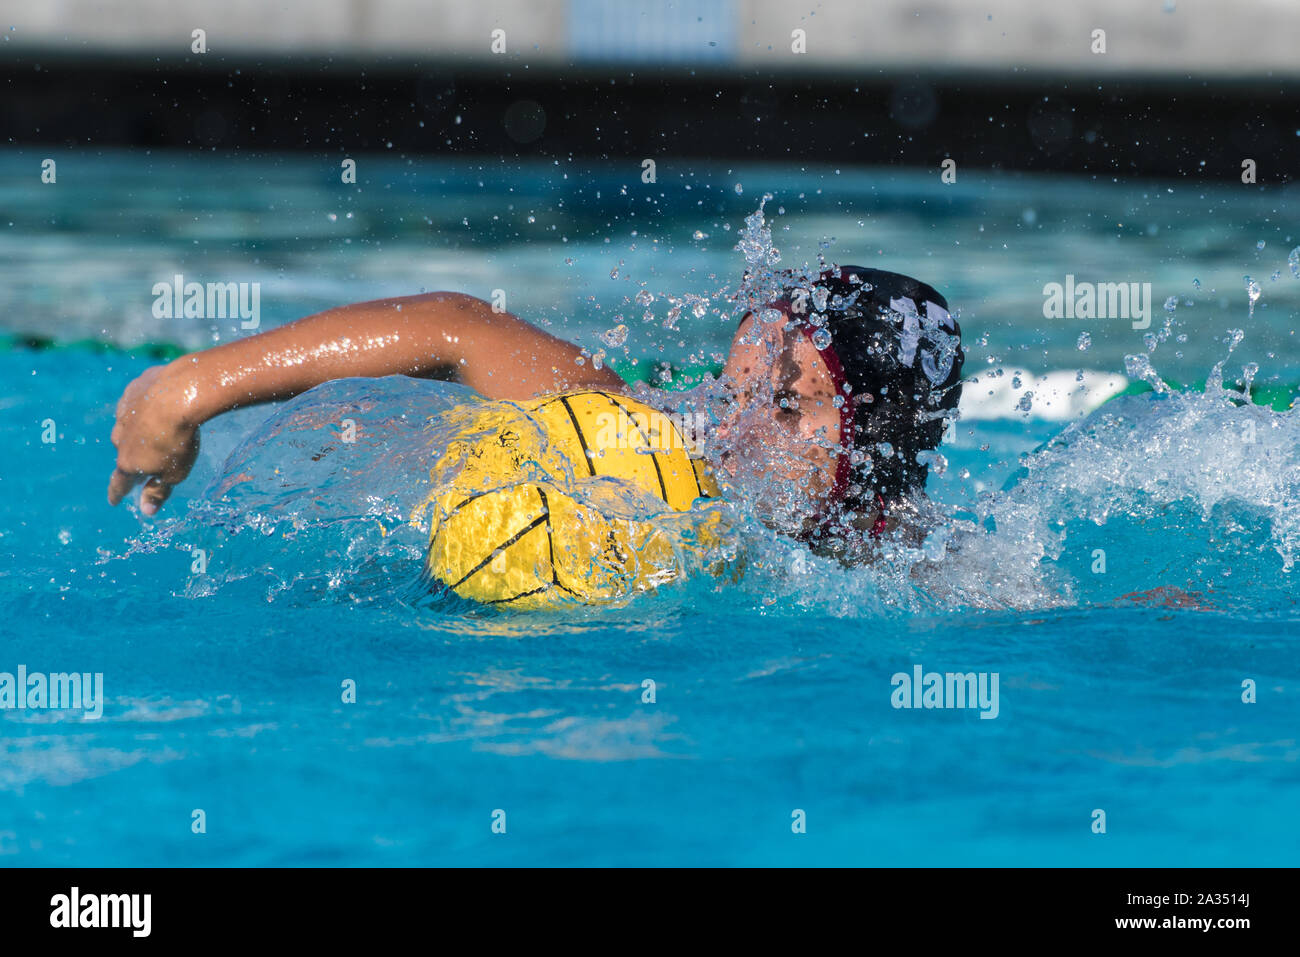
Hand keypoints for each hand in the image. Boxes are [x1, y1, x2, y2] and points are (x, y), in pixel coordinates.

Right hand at [107, 364, 200, 515]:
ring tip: (160, 426)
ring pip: (129, 424)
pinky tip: (163, 401)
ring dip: (141, 427)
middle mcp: (120, 437)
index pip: (120, 483)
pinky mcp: (134, 389)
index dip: (117, 493)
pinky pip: (139, 400)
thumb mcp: (175, 473)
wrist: (179, 394)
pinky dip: (148, 404)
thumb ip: (158, 491)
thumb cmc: (179, 440)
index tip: (114, 501)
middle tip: (147, 456)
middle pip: (125, 450)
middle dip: (134, 455)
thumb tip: (147, 511)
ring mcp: (124, 411)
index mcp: (128, 462)